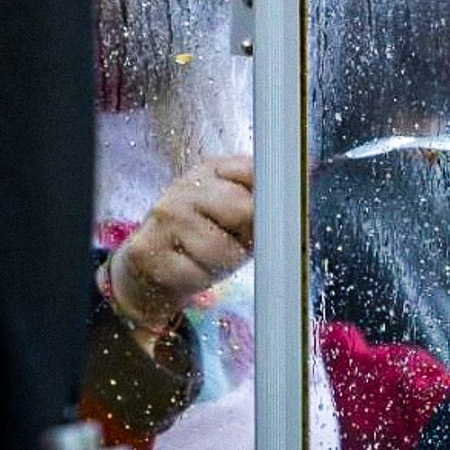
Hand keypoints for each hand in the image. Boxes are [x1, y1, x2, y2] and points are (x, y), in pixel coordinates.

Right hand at [107, 153, 253, 336]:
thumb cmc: (203, 240)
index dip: (269, 200)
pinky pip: (197, 273)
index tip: (271, 216)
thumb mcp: (233, 214)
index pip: (255, 172)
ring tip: (210, 258)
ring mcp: (164, 217)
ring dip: (225, 262)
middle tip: (234, 242)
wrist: (145, 269)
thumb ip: (263, 202)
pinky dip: (201, 279)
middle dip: (247, 234)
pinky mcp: (149, 251)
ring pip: (223, 248)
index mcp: (212, 170)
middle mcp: (185, 187)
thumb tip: (303, 187)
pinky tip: (189, 271)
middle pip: (243, 209)